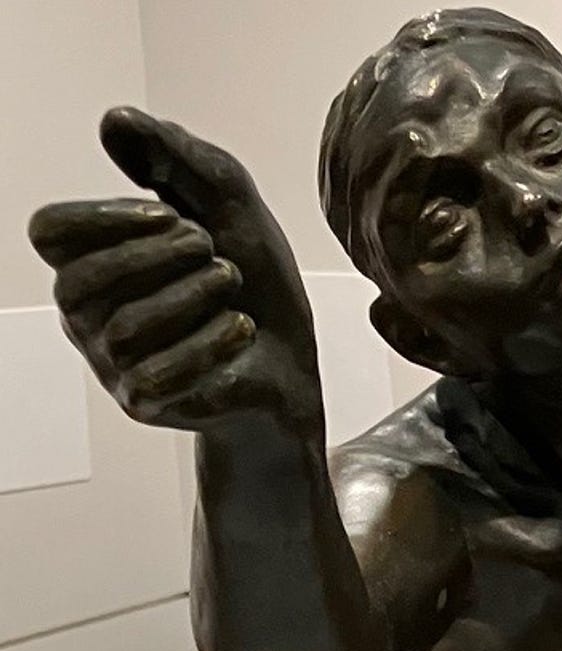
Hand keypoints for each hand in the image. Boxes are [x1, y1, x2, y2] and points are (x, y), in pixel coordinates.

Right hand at [29, 108, 321, 435]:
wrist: (293, 358)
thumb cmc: (255, 281)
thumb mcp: (229, 204)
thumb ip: (176, 159)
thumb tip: (113, 120)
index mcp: (96, 258)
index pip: (50, 232)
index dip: (104, 218)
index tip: (170, 214)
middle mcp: (89, 313)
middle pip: (81, 280)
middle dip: (159, 256)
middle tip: (214, 250)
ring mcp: (112, 362)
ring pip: (124, 327)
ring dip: (194, 296)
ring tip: (233, 285)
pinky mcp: (143, 402)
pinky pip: (154, 374)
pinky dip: (209, 344)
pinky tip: (242, 328)